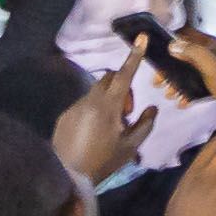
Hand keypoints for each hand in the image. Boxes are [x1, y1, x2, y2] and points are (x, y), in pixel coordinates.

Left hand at [52, 59, 150, 185]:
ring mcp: (74, 108)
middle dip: (121, 86)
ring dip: (106, 101)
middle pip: (108, 80)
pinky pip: (83, 105)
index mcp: (108, 106)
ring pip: (95, 94)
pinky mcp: (64, 117)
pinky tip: (92, 134)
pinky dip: (93, 111)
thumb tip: (152, 108)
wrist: (67, 177)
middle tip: (126, 111)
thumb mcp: (131, 147)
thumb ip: (145, 124)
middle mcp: (89, 101)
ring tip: (108, 127)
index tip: (141, 38)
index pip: (124, 75)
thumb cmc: (102, 162)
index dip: (134, 56)